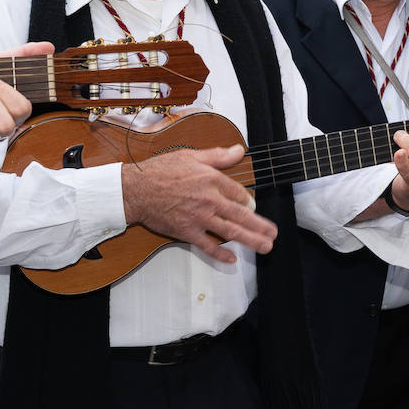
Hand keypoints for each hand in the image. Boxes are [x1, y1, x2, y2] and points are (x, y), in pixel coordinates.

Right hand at [121, 143, 275, 263]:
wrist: (135, 189)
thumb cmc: (161, 170)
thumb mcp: (191, 155)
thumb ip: (218, 155)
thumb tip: (239, 150)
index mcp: (212, 180)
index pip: (239, 193)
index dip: (248, 201)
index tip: (252, 206)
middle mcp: (209, 200)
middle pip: (241, 215)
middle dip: (260, 226)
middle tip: (273, 234)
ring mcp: (199, 218)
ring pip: (231, 231)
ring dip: (251, 240)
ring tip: (266, 246)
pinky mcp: (187, 232)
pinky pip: (207, 245)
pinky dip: (220, 253)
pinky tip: (232, 259)